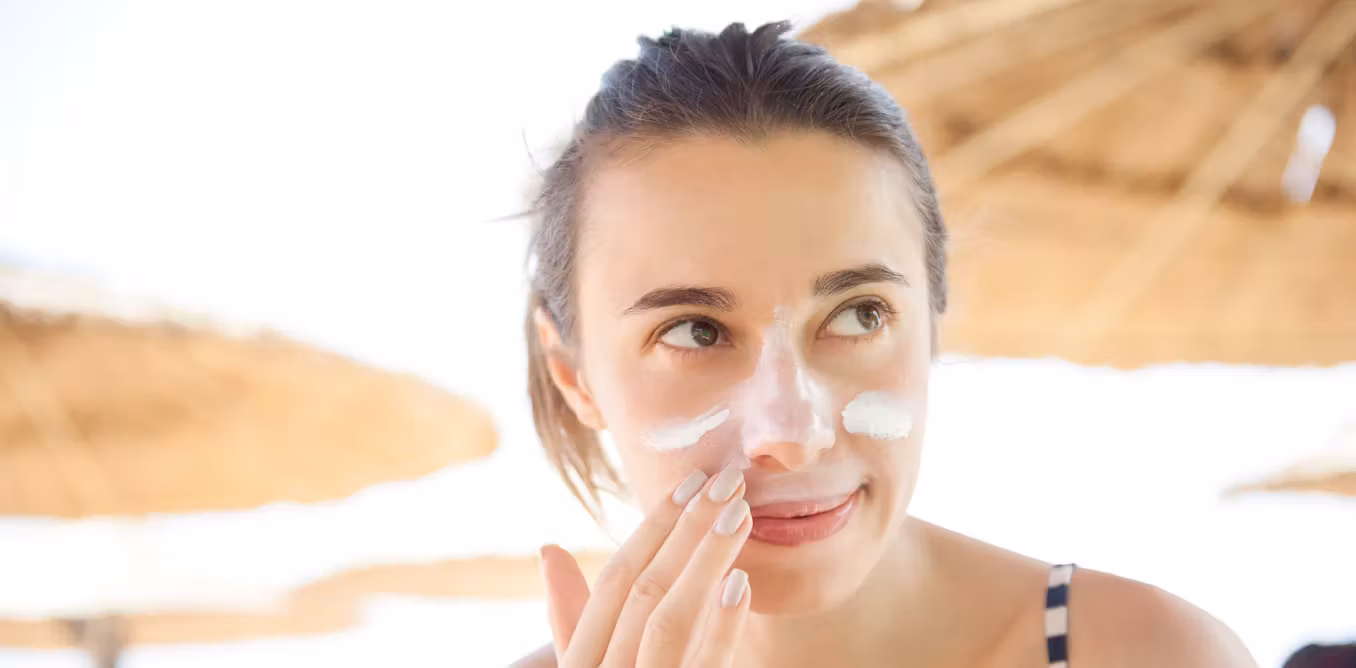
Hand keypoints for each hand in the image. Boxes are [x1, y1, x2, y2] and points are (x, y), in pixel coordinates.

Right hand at [540, 466, 751, 666]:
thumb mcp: (580, 666)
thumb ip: (569, 615)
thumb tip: (549, 548)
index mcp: (584, 655)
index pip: (616, 577)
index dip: (654, 526)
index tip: (692, 482)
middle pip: (645, 589)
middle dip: (688, 529)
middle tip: (728, 481)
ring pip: (669, 620)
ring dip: (706, 561)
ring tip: (740, 513)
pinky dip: (721, 627)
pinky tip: (741, 583)